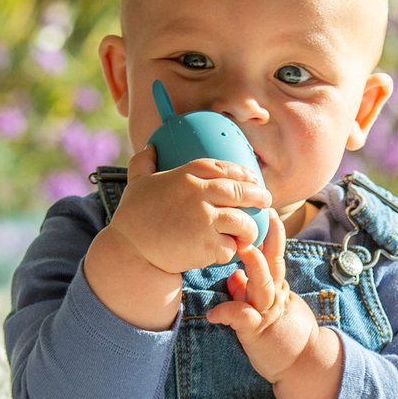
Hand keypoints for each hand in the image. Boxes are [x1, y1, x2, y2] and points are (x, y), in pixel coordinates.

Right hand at [107, 143, 272, 276]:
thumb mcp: (136, 183)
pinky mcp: (208, 246)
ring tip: (249, 232)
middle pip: (240, 191)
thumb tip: (150, 147)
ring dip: (250, 229)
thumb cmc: (133, 218)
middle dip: (259, 195)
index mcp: (185, 176)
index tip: (253, 177)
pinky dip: (231, 250)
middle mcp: (198, 195)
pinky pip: (231, 247)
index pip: (222, 167)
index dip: (242, 172)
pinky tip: (228, 251)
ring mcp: (205, 221)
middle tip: (266, 200)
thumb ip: (144, 162)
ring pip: (243, 222)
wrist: (130, 251)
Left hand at [205, 211, 317, 379]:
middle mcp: (274, 297)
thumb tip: (234, 277)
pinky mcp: (258, 333)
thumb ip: (249, 293)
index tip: (265, 212)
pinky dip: (227, 313)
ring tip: (244, 248)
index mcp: (276, 289)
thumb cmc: (281, 339)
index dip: (270, 236)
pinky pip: (242, 319)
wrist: (302, 365)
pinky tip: (213, 313)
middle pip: (274, 263)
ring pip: (263, 284)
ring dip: (255, 265)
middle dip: (270, 238)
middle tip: (265, 214)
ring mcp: (268, 313)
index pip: (274, 257)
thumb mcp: (267, 311)